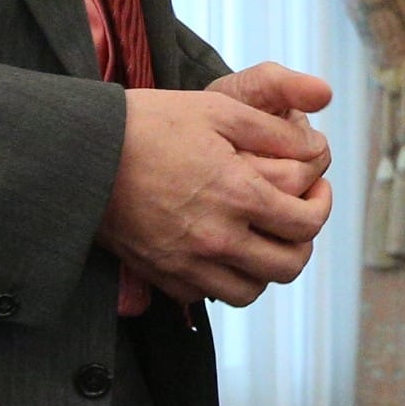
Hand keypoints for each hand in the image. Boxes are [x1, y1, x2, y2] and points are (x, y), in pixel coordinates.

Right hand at [101, 85, 332, 305]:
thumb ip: (276, 133)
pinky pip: (209, 295)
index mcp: (238, 194)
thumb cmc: (151, 123)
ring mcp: (187, 263)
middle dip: (302, 242)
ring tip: (262, 236)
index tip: (316, 190)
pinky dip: (225, 279)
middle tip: (295, 216)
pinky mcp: (162, 275)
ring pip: (251, 291)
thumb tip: (318, 151)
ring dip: (266, 267)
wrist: (82, 152)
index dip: (322, 206)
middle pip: (288, 266)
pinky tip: (223, 248)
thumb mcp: (219, 110)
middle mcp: (217, 238)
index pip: (306, 224)